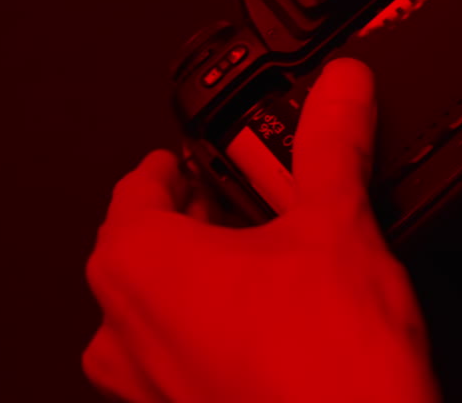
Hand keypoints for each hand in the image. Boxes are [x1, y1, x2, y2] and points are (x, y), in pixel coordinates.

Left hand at [83, 59, 438, 402]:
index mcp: (137, 266)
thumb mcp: (337, 226)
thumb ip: (331, 145)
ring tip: (267, 265)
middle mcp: (121, 331)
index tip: (198, 153)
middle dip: (195, 220)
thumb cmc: (325, 371)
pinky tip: (274, 329)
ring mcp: (144, 388)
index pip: (137, 186)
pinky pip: (179, 360)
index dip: (175, 161)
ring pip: (158, 310)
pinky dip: (213, 334)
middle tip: (249, 202)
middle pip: (144, 247)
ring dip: (202, 281)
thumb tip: (339, 89)